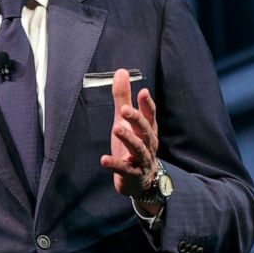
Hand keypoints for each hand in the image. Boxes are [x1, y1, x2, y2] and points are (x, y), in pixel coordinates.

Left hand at [100, 69, 159, 211]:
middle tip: (124, 110)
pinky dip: (115, 164)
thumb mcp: (126, 121)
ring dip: (128, 138)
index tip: (143, 92)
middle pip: (145, 129)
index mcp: (148, 129)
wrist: (141, 181)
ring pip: (137, 148)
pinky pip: (124, 169)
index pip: (150, 115)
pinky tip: (103, 159)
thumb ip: (123, 98)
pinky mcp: (131, 174)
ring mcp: (141, 160)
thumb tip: (121, 71)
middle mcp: (148, 143)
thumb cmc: (133, 146)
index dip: (147, 104)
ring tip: (116, 128)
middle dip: (136, 119)